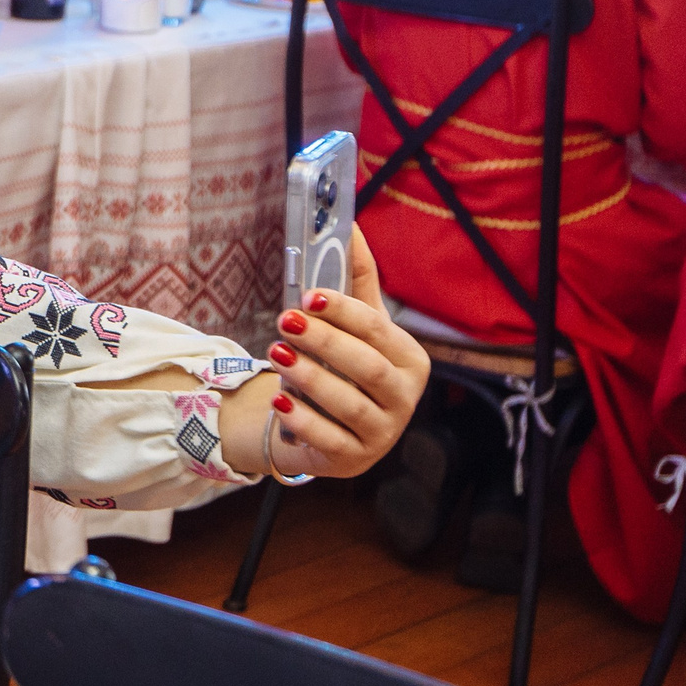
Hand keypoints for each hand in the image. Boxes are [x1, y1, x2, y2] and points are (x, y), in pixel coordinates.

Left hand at [257, 225, 429, 479]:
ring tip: (276, 353)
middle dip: (323, 342)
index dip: (344, 312)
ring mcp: (384, 433)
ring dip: (309, 376)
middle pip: (365, 366)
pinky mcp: (356, 459)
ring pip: (348, 404)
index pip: (378, 330)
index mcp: (410, 359)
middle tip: (284, 321)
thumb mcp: (356, 327)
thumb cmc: (346, 368)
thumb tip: (351, 225)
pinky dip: (303, 419)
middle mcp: (405, 398)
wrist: (330, 430)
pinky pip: (329, 439)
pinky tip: (280, 400)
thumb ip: (356, 280)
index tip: (308, 296)